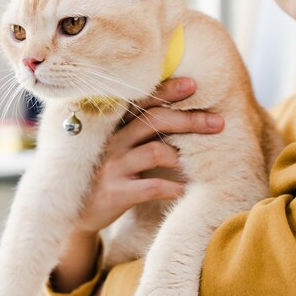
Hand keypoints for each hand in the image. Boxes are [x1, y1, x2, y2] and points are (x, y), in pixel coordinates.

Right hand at [76, 77, 224, 233]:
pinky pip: (150, 187)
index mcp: (116, 127)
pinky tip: (186, 191)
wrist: (77, 211)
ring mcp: (113, 166)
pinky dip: (173, 188)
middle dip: (188, 120)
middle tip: (218, 122)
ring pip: (155, 151)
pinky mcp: (116, 192)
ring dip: (182, 155)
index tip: (193, 84)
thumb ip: (140, 131)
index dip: (167, 91)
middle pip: (154, 121)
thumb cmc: (107, 174)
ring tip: (201, 163)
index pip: (142, 102)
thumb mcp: (117, 148)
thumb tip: (181, 116)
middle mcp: (113, 141)